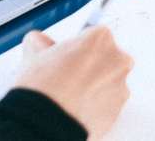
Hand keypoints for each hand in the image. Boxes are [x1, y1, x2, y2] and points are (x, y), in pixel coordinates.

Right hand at [13, 26, 133, 138]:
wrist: (47, 120)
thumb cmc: (45, 85)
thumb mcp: (33, 49)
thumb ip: (42, 41)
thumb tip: (40, 43)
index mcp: (100, 38)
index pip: (93, 33)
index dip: (76, 44)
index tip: (66, 52)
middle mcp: (118, 60)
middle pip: (105, 56)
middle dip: (88, 62)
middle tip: (65, 71)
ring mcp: (121, 87)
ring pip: (107, 80)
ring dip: (92, 83)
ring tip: (67, 91)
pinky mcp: (119, 111)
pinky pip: (107, 101)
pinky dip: (94, 102)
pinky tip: (73, 104)